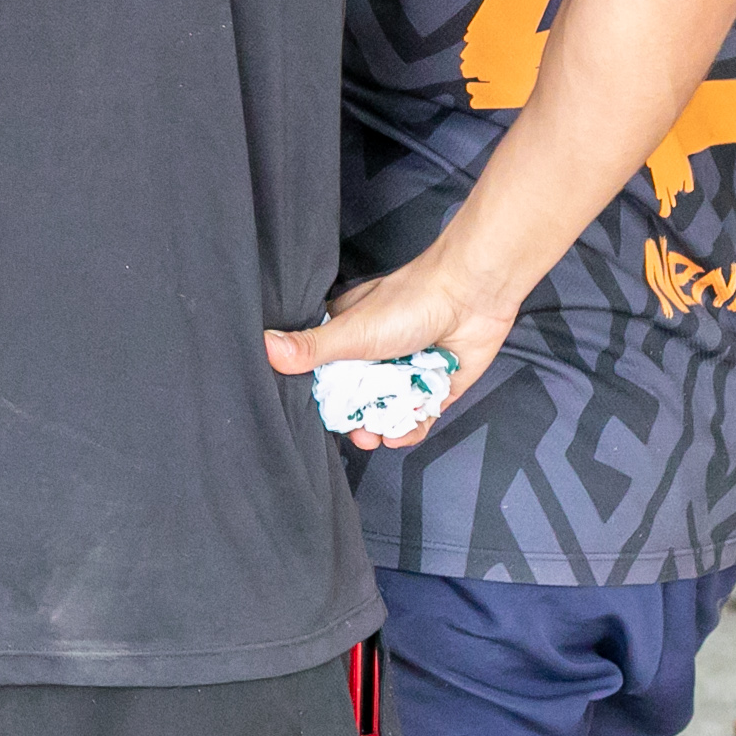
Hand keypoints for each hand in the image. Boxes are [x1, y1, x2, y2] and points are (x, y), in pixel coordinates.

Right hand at [262, 256, 520, 450]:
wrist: (471, 297)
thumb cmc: (409, 303)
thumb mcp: (353, 330)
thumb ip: (312, 347)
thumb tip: (263, 348)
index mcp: (348, 336)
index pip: (324, 374)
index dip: (320, 397)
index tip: (314, 415)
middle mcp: (375, 355)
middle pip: (355, 399)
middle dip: (353, 421)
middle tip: (355, 433)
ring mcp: (404, 372)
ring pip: (386, 412)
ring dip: (382, 429)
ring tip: (377, 438)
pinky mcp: (434, 387)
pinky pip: (418, 418)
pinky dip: (411, 429)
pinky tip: (402, 434)